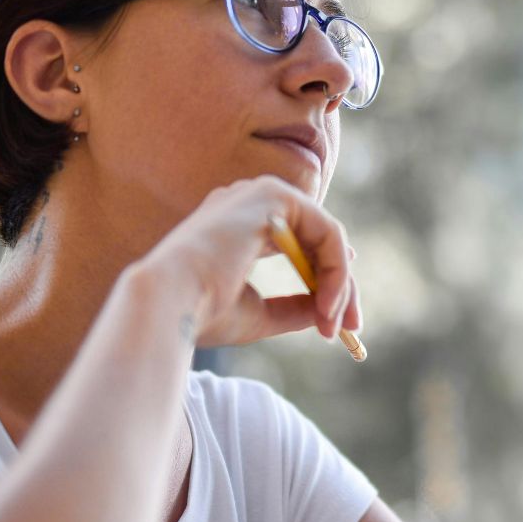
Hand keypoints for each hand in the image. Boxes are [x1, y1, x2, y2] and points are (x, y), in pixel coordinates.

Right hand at [136, 175, 359, 348]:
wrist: (170, 303)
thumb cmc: (202, 312)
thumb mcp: (259, 315)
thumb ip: (292, 308)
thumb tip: (327, 312)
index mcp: (237, 226)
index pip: (297, 243)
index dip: (325, 275)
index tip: (339, 316)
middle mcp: (249, 202)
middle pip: (316, 238)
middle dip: (340, 285)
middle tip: (351, 328)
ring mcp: (260, 194)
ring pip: (326, 236)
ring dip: (340, 284)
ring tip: (335, 324)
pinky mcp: (274, 196)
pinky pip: (327, 232)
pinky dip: (336, 271)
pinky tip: (329, 303)